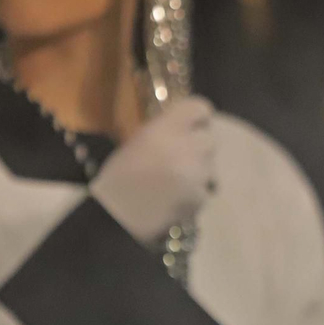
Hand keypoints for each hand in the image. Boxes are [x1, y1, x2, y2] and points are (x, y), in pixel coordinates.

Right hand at [90, 96, 214, 243]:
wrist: (113, 216)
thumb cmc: (118, 177)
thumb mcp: (138, 142)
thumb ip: (165, 131)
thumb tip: (187, 128)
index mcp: (165, 128)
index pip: (200, 108)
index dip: (199, 118)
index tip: (193, 126)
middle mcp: (185, 147)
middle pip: (210, 139)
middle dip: (199, 148)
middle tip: (182, 157)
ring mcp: (195, 173)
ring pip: (210, 167)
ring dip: (198, 172)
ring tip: (173, 182)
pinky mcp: (198, 197)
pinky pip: (204, 190)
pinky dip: (193, 195)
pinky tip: (173, 200)